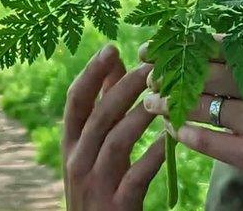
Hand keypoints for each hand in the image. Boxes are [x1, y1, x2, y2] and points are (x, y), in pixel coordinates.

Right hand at [62, 44, 165, 209]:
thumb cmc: (100, 185)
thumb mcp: (93, 149)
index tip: (111, 47)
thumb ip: (103, 107)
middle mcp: (77, 162)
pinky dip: (153, 156)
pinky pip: (136, 176)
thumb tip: (114, 62)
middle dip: (123, 88)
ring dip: (140, 116)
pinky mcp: (116, 207)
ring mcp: (95, 185)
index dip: (90, 73)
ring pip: (115, 142)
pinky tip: (171, 140)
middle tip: (149, 66)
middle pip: (98, 117)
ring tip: (164, 96)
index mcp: (70, 145)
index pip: (75, 102)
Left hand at [139, 34, 242, 194]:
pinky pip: (206, 140)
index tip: (150, 51)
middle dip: (166, 76)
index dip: (175, 46)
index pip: (210, 44)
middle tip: (149, 79)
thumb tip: (193, 40)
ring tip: (153, 103)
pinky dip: (184, 132)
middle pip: (199, 74)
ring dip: (167, 105)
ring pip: (198, 107)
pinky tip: (174, 128)